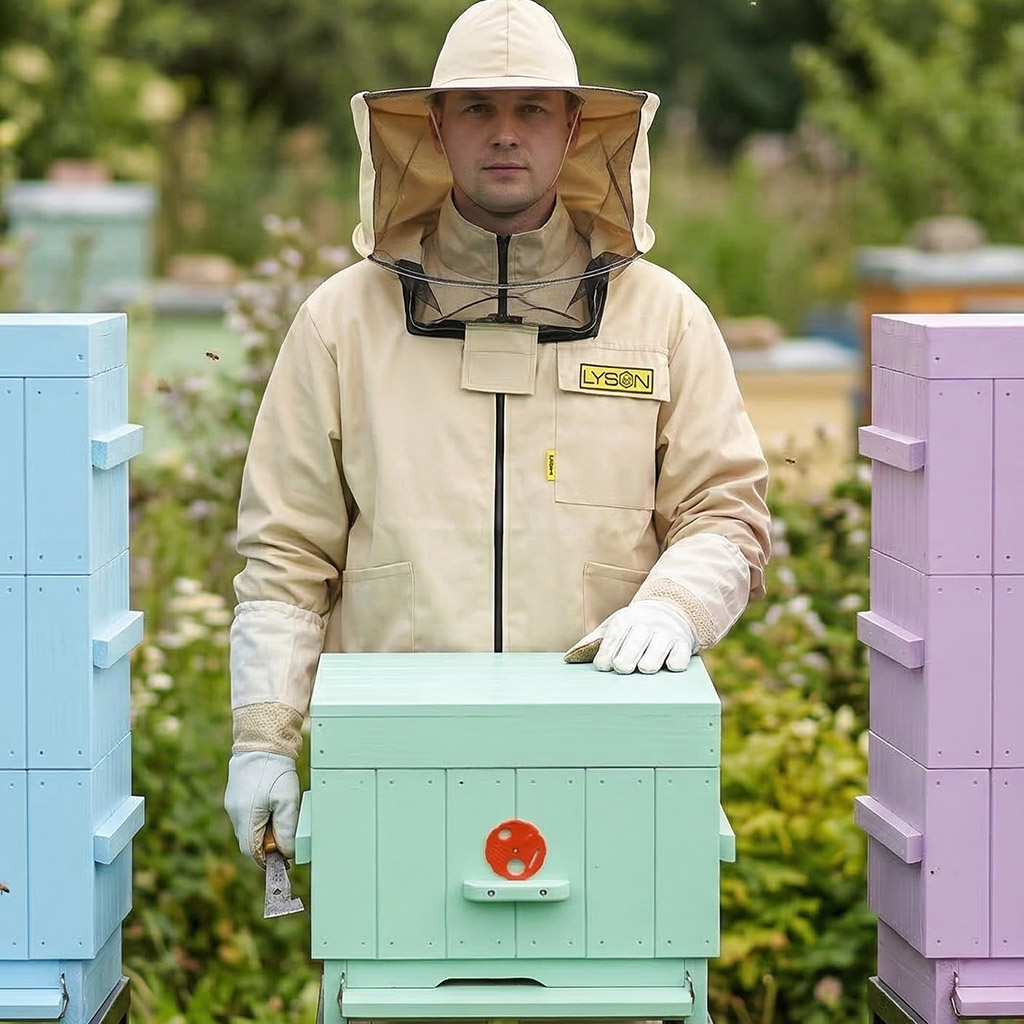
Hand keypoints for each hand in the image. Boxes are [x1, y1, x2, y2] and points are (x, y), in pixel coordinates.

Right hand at [224, 751, 298, 866]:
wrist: (262, 741)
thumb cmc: (275, 770)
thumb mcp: (287, 801)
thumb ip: (287, 829)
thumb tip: (287, 851)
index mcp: (245, 817)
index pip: (251, 851)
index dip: (267, 859)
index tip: (283, 859)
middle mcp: (234, 813)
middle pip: (249, 841)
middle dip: (267, 843)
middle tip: (285, 835)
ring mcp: (232, 803)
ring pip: (248, 827)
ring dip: (264, 828)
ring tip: (280, 814)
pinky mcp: (235, 794)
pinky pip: (246, 814)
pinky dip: (259, 816)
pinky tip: (272, 804)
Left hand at [564, 600, 696, 673]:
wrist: (671, 611)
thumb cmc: (635, 625)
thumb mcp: (614, 625)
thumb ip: (594, 640)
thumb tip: (569, 657)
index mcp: (626, 620)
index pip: (615, 634)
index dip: (608, 650)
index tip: (602, 666)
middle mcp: (647, 625)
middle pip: (636, 641)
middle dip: (627, 657)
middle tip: (622, 668)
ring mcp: (666, 634)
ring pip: (657, 650)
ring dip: (649, 662)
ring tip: (643, 669)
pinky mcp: (683, 644)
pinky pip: (680, 656)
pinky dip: (675, 662)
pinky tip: (668, 667)